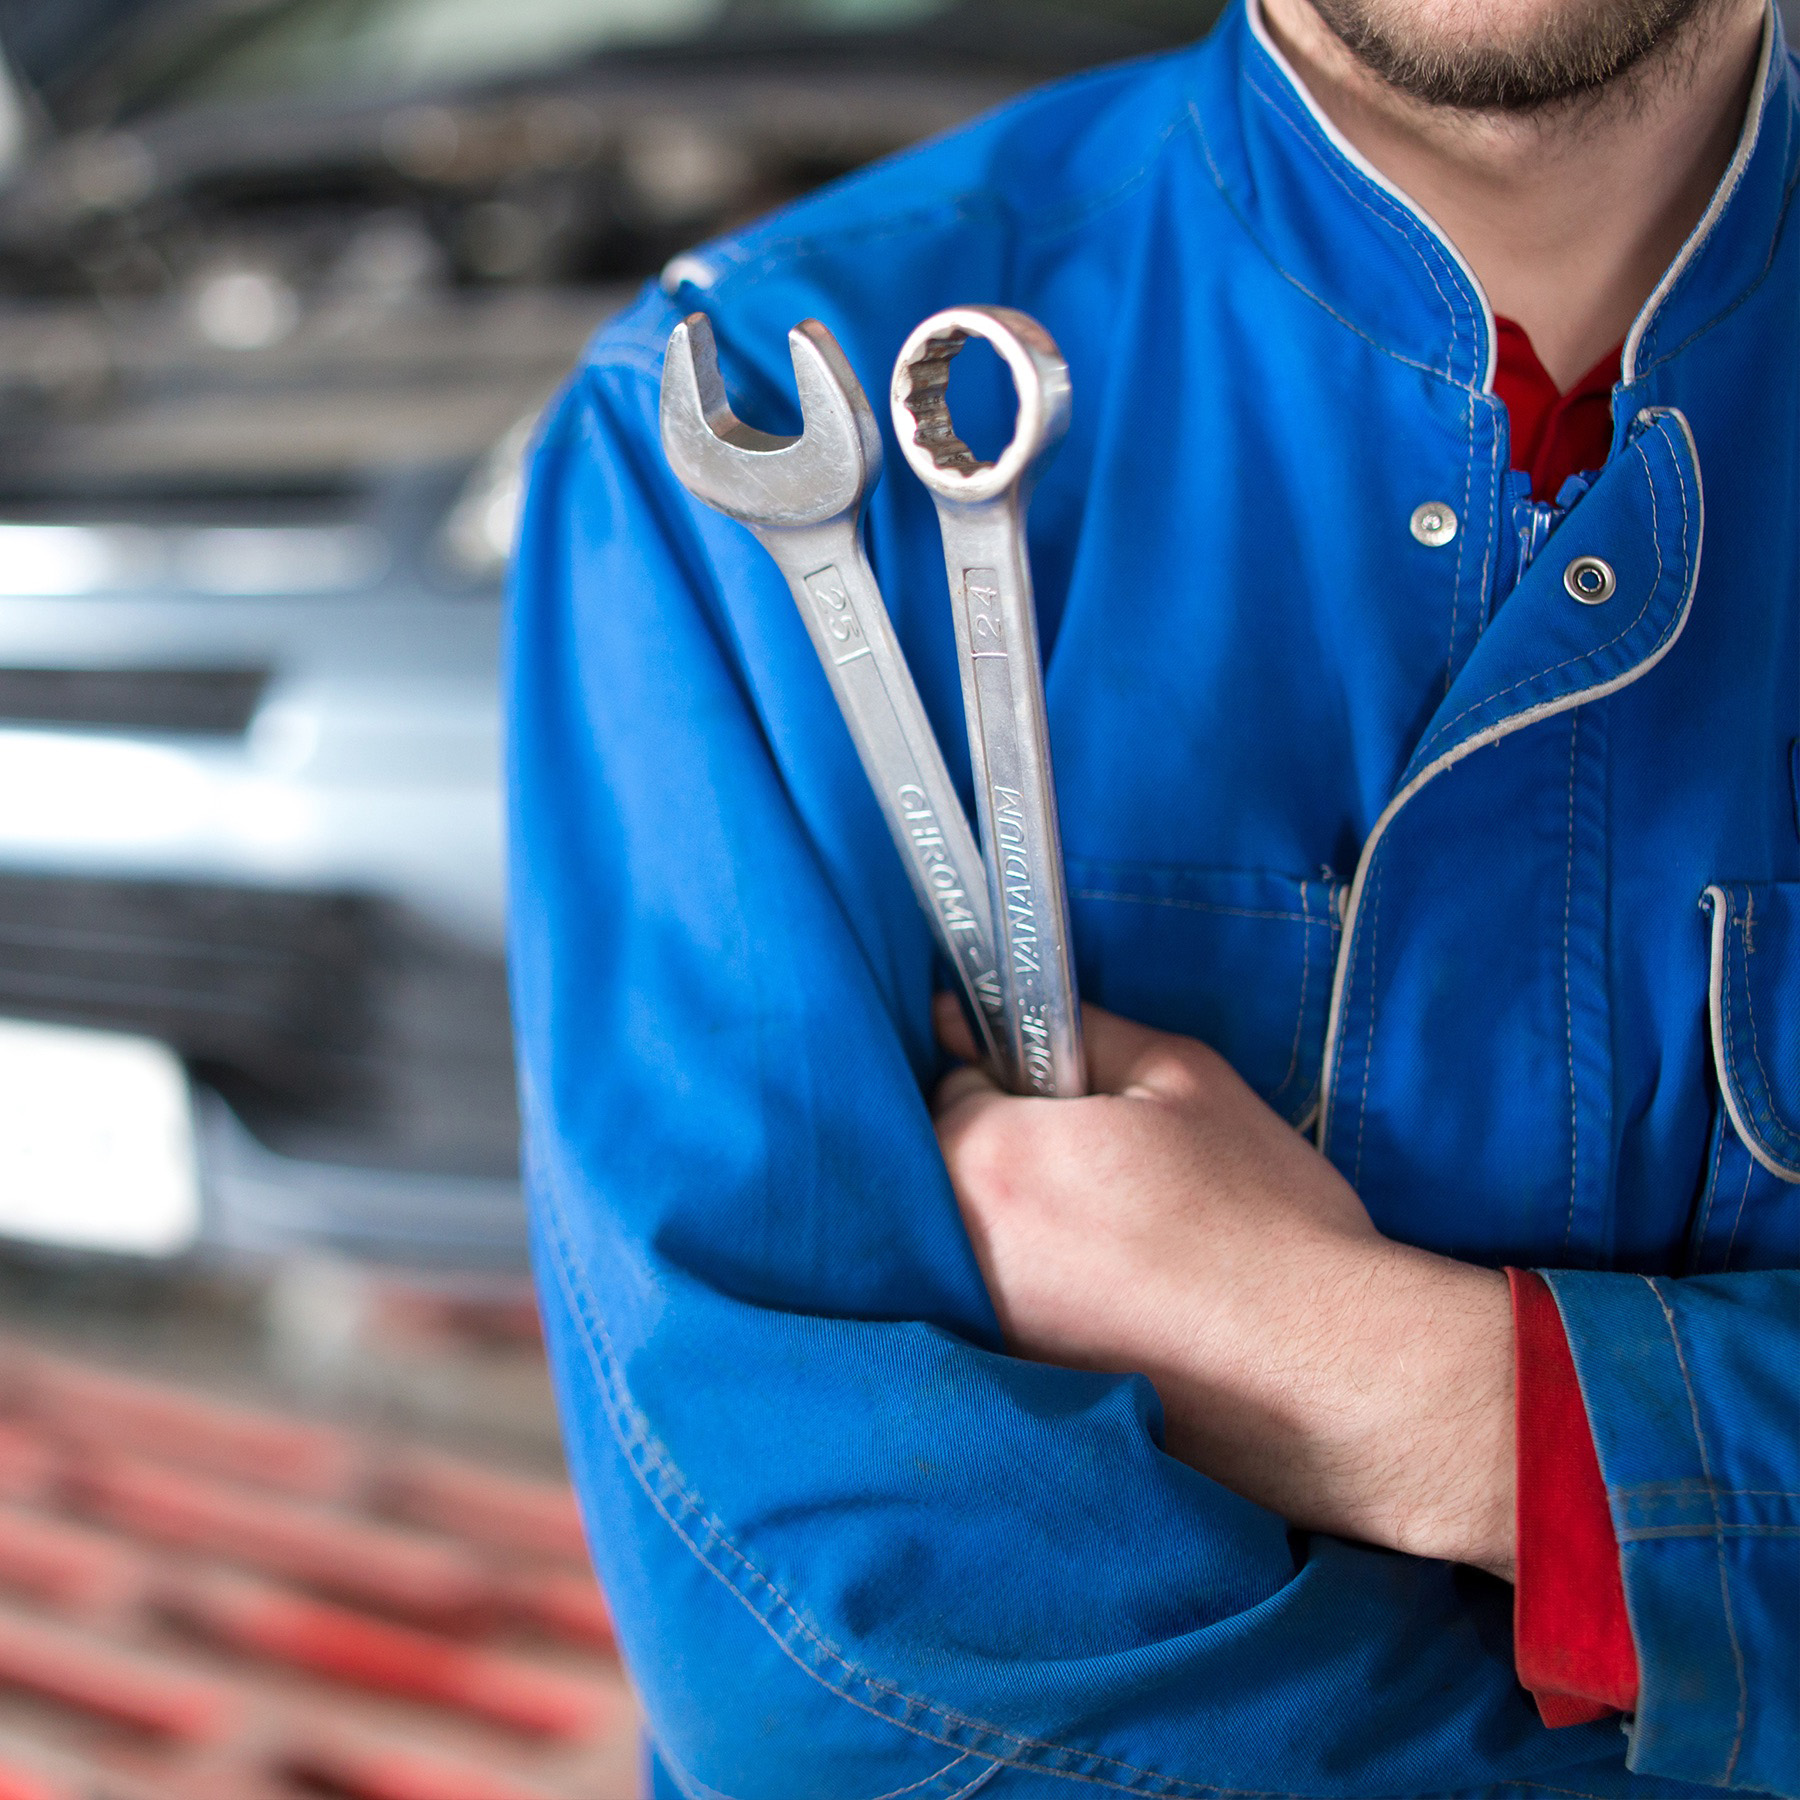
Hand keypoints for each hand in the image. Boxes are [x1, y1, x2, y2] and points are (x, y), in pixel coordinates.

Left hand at [933, 998, 1515, 1578]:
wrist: (1326, 1367)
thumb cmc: (1261, 1213)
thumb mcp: (1182, 1078)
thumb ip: (1079, 1032)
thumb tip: (982, 1015)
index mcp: (991, 1158)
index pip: (953, 1088)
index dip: (1015, 1080)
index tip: (1072, 1097)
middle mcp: (962, 1249)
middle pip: (950, 1169)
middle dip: (1008, 1151)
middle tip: (1105, 1167)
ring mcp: (985, 1329)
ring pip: (973, 1241)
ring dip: (1024, 1225)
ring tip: (1121, 1234)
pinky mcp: (1020, 1389)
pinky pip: (1004, 1308)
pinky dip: (1044, 1291)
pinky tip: (1119, 1294)